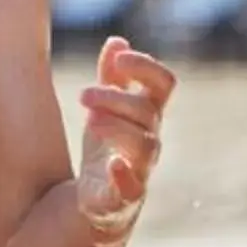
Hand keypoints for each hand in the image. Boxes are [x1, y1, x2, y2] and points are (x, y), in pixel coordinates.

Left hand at [75, 36, 174, 237]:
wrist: (95, 205)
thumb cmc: (105, 154)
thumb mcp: (105, 111)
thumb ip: (112, 78)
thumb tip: (117, 41)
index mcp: (146, 118)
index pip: (163, 84)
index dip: (146, 66)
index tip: (119, 57)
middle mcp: (149, 142)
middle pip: (147, 112)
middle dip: (115, 98)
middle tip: (83, 96)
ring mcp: (139, 171)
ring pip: (146, 146)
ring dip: (118, 128)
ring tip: (89, 121)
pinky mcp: (122, 199)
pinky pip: (132, 188)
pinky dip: (124, 175)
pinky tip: (111, 164)